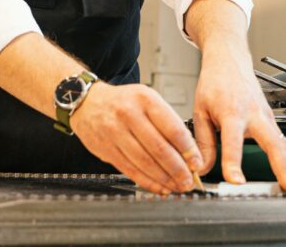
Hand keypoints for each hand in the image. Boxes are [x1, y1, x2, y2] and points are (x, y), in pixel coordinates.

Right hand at [71, 81, 202, 194]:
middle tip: (189, 180)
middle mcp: (128, 114)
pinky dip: (147, 182)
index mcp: (145, 99)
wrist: (87, 103)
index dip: (188, 150)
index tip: (197, 163)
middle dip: (178, 169)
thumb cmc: (122, 102)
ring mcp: (115, 132)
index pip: (172, 128)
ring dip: (164, 179)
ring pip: (144, 162)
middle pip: (159, 148)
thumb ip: (167, 122)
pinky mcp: (106, 149)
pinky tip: (159, 186)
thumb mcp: (147, 99)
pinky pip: (130, 170)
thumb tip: (188, 152)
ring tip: (177, 186)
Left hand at [192, 43, 285, 193]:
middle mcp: (253, 114)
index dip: (233, 162)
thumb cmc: (214, 82)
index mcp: (231, 111)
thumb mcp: (200, 110)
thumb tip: (201, 168)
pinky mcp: (272, 119)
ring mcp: (266, 116)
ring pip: (284, 144)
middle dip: (282, 168)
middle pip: (272, 142)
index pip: (232, 141)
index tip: (235, 181)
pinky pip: (285, 142)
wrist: (229, 59)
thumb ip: (202, 142)